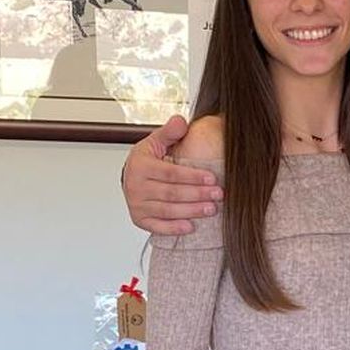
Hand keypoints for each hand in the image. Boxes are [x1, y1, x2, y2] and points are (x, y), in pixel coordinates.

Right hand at [123, 114, 225, 235]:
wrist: (132, 176)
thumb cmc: (148, 160)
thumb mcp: (156, 141)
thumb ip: (170, 132)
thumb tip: (181, 121)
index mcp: (141, 166)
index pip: (170, 173)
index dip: (192, 177)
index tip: (212, 179)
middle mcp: (135, 186)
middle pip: (171, 193)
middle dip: (197, 194)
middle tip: (218, 195)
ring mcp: (137, 204)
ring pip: (167, 210)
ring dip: (191, 211)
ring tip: (211, 209)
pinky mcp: (140, 219)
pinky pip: (158, 227)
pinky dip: (174, 229)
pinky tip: (190, 227)